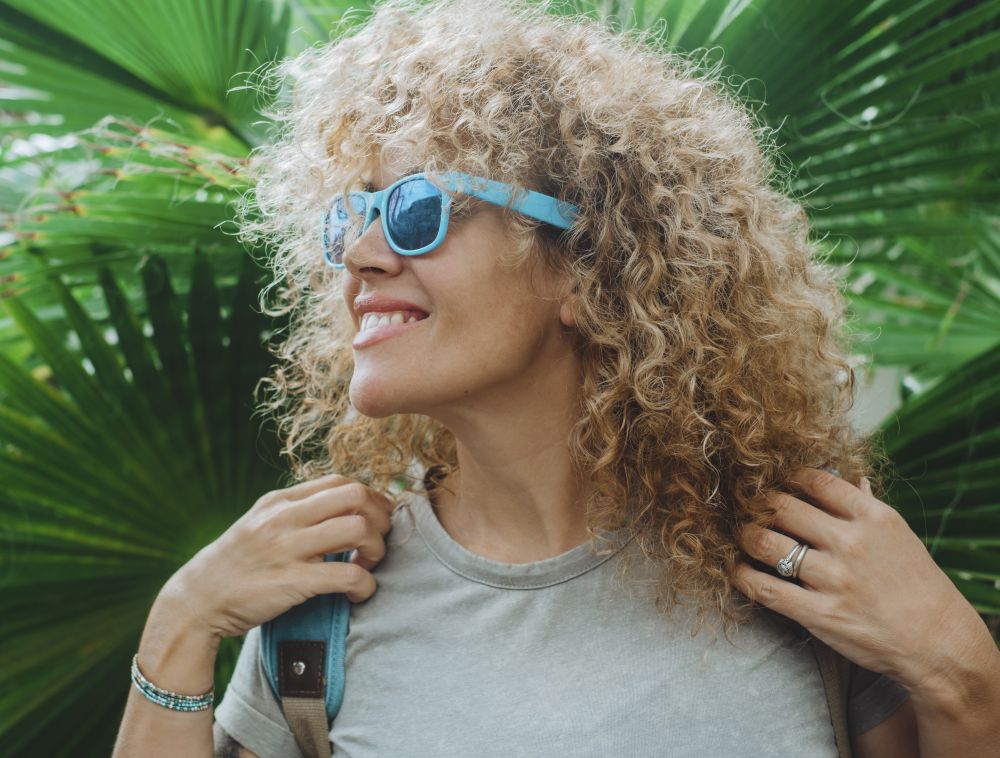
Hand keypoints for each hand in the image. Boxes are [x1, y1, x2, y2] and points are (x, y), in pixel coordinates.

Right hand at [163, 473, 396, 640]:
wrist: (195, 602)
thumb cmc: (235, 566)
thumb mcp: (260, 525)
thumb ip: (295, 513)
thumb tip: (342, 510)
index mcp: (280, 501)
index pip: (341, 481)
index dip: (370, 498)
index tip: (375, 521)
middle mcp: (284, 518)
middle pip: (356, 496)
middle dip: (380, 518)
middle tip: (377, 543)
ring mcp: (287, 548)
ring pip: (358, 529)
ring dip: (377, 550)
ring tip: (367, 566)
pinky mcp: (292, 582)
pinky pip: (347, 574)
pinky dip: (365, 585)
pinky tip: (359, 593)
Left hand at [732, 467, 986, 689]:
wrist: (939, 642)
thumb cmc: (917, 585)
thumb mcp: (899, 535)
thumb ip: (867, 505)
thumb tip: (850, 478)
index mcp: (872, 517)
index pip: (814, 480)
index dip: (784, 477)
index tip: (770, 481)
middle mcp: (851, 542)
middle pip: (781, 507)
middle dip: (756, 505)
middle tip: (745, 507)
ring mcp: (834, 579)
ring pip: (766, 543)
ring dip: (745, 537)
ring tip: (741, 536)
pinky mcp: (820, 614)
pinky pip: (765, 588)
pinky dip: (742, 576)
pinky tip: (736, 569)